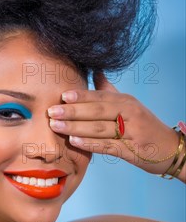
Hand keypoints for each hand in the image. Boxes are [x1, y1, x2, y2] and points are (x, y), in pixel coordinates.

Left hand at [47, 72, 180, 175]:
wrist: (169, 148)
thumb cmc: (143, 126)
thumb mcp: (129, 105)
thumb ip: (109, 91)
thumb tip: (95, 71)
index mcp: (125, 102)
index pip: (100, 96)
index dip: (81, 96)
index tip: (61, 95)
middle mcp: (129, 114)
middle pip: (97, 111)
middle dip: (72, 111)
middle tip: (51, 112)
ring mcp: (131, 133)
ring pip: (100, 128)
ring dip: (76, 127)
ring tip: (56, 126)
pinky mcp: (131, 151)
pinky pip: (107, 146)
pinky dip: (90, 144)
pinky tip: (75, 142)